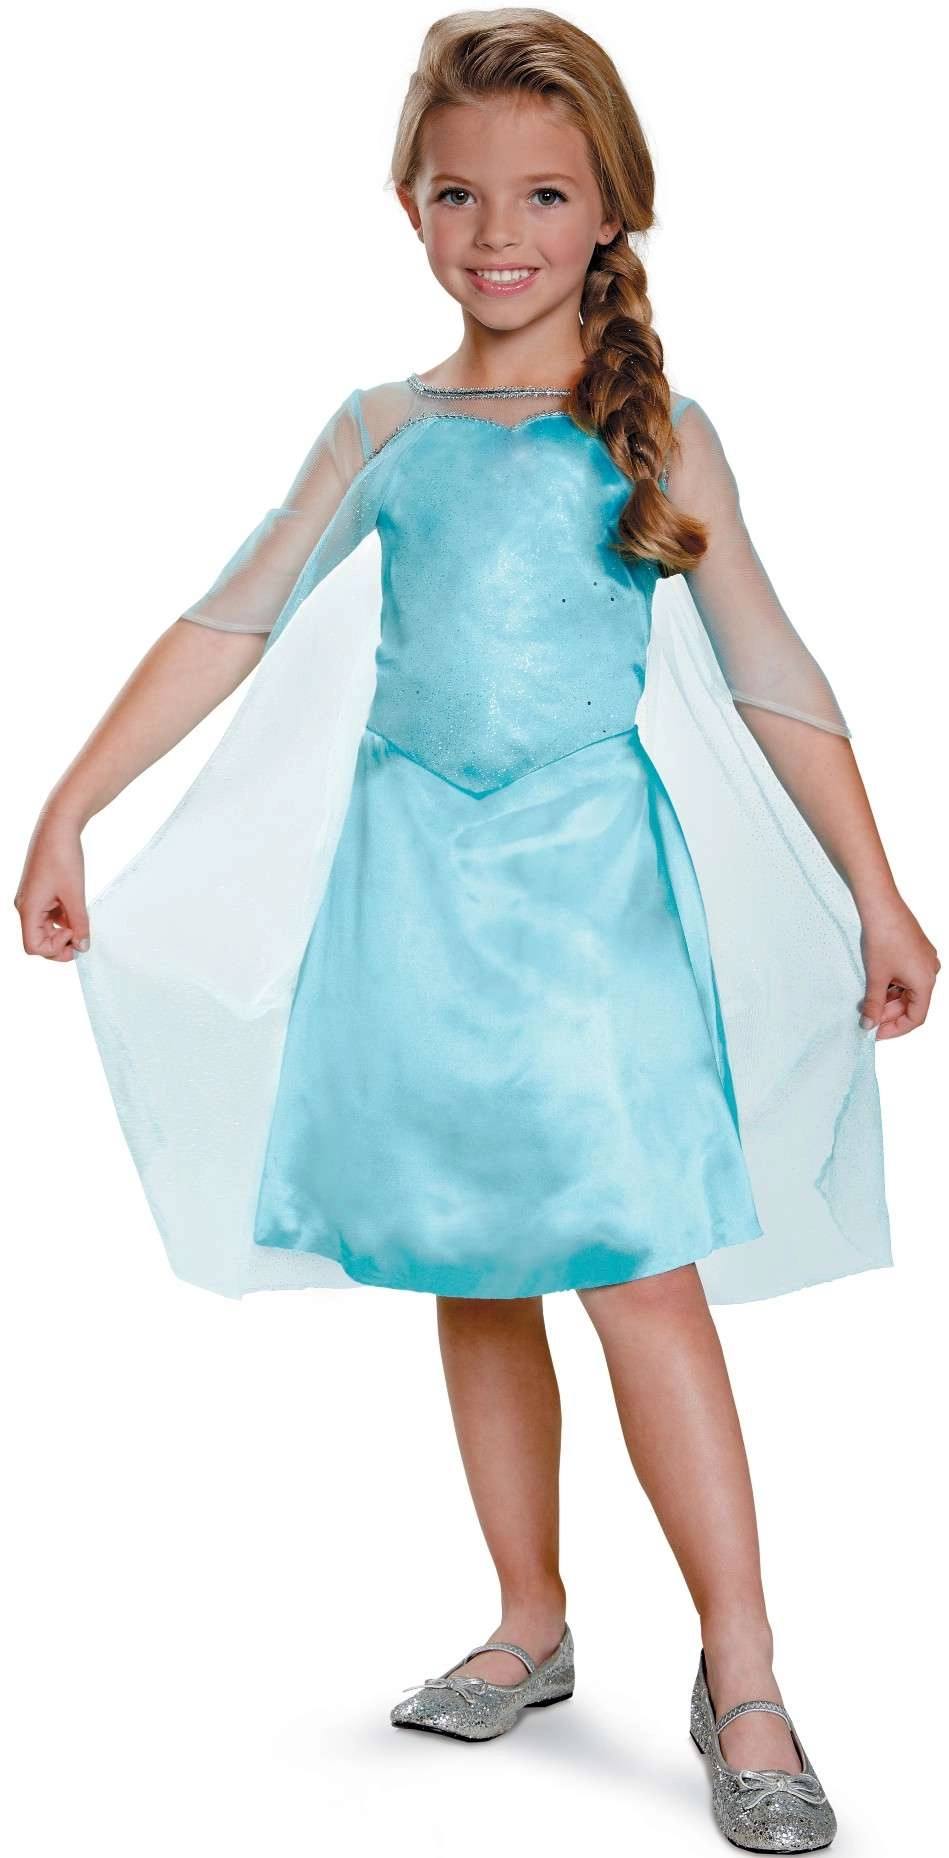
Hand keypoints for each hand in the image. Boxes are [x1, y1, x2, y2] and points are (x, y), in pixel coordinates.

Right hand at [14, 810, 89, 960]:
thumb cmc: (62, 856)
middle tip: (82, 936)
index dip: (55, 950)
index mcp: (28, 908)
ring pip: (45, 929)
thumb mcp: (75, 894)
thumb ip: (80, 923)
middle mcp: (25, 906)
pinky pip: (49, 915)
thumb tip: (83, 947)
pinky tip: (76, 910)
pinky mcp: (40, 893)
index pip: (33, 947)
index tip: (73, 935)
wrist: (58, 827)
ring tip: (81, 919)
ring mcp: (32, 900)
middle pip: (39, 940)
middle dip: (61, 943)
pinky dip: (63, 919)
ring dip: (63, 931)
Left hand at [858, 896, 939, 1038]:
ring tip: (868, 1003)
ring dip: (890, 999)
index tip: (876, 1034)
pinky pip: (907, 975)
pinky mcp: (916, 949)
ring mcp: (924, 959)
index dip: (895, 1029)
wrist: (880, 904)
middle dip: (890, 1014)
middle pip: (913, 1004)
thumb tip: (868, 1025)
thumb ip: (873, 1004)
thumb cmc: (881, 938)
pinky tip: (875, 985)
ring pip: (909, 990)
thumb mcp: (875, 977)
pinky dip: (892, 984)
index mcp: (926, 981)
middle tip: (868, 1020)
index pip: (916, 1018)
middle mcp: (930, 971)